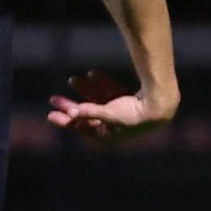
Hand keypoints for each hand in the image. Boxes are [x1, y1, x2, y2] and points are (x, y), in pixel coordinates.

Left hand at [48, 68, 171, 142]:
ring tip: (72, 79)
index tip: (50, 114)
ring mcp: (119, 115)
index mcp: (106, 137)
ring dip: (84, 91)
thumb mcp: (109, 113)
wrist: (160, 106)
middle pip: (85, 116)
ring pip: (96, 102)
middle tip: (53, 98)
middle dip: (70, 106)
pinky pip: (108, 94)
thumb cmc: (134, 114)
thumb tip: (70, 113)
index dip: (65, 121)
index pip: (81, 128)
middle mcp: (111, 128)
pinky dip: (100, 86)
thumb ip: (90, 112)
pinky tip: (92, 74)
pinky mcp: (126, 104)